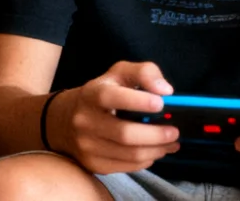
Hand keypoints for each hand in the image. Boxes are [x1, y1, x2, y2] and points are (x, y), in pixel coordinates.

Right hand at [46, 60, 178, 173]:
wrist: (64, 120)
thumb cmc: (101, 94)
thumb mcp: (118, 74)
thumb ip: (143, 73)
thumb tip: (165, 90)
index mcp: (91, 94)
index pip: (110, 97)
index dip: (137, 101)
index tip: (161, 103)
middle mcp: (84, 121)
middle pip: (125, 134)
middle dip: (156, 135)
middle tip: (174, 132)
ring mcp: (86, 145)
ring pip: (131, 154)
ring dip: (157, 150)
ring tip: (170, 143)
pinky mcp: (93, 163)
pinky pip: (128, 166)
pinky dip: (147, 159)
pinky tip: (153, 151)